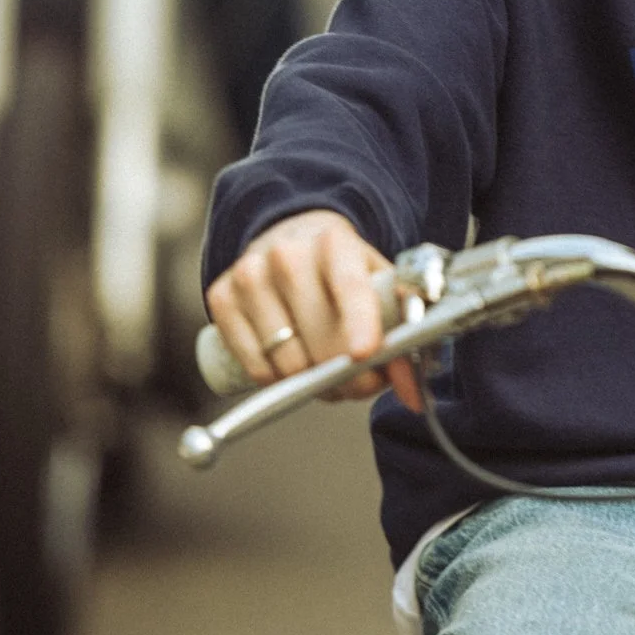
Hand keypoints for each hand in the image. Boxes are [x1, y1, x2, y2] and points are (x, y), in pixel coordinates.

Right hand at [204, 208, 422, 409]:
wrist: (289, 240)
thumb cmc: (341, 273)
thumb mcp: (378, 288)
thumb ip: (403, 336)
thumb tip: (412, 394)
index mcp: (335, 242)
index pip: (349, 286)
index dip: (359, 322)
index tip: (365, 353)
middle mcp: (287, 254)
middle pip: (320, 339)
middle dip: (347, 376)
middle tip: (360, 381)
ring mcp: (250, 275)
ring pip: (288, 362)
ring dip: (312, 382)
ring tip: (325, 366)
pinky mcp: (222, 297)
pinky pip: (256, 367)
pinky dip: (278, 380)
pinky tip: (291, 361)